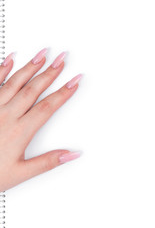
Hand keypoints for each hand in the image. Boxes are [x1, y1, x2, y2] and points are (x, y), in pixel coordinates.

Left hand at [0, 49, 81, 191]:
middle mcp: (6, 115)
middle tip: (62, 58)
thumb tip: (71, 154)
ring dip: (30, 67)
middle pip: (34, 89)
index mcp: (20, 131)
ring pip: (15, 82)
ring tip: (42, 54)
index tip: (75, 81)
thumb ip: (48, 162)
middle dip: (50, 72)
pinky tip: (10, 59)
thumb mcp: (20, 173)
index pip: (48, 106)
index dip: (64, 92)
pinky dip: (2, 70)